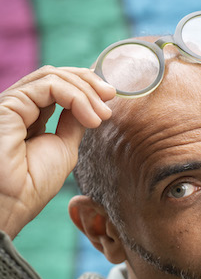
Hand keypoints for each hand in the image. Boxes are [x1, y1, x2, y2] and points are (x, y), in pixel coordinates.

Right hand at [0, 66, 115, 238]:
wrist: (15, 203)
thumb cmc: (34, 183)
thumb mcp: (65, 147)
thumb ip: (74, 122)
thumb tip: (91, 103)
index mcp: (31, 114)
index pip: (58, 85)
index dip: (86, 86)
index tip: (109, 98)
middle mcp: (20, 105)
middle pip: (56, 75)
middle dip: (89, 83)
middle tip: (111, 98)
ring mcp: (13, 102)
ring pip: (53, 76)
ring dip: (85, 91)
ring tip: (102, 114)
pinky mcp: (10, 103)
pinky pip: (48, 85)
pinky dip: (75, 97)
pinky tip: (89, 117)